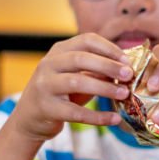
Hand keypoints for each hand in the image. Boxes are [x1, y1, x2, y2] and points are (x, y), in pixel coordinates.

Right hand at [10, 33, 132, 141]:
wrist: (29, 117)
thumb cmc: (60, 93)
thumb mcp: (76, 76)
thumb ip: (96, 70)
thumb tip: (125, 69)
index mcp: (59, 51)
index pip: (86, 40)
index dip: (109, 49)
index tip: (127, 61)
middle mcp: (48, 64)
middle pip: (81, 58)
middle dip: (108, 65)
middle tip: (129, 75)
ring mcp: (45, 85)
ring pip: (77, 82)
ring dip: (104, 88)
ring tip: (124, 94)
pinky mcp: (47, 108)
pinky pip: (75, 112)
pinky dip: (97, 116)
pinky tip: (114, 119)